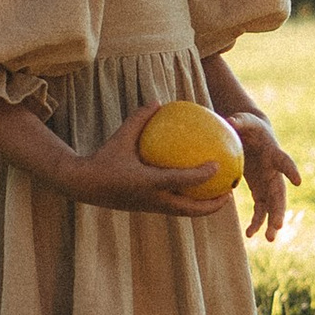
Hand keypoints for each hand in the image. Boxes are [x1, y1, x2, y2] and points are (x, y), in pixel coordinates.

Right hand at [70, 106, 235, 220]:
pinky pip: (176, 207)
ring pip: (185, 213)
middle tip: (231, 192)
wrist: (83, 186)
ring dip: (204, 207)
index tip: (218, 165)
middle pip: (191, 210)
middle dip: (214, 205)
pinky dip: (190, 201)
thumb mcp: (120, 137)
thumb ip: (140, 119)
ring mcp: (152, 208)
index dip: (202, 175)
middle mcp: (153, 200)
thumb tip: (158, 101)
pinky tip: (196, 189)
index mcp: (148, 183)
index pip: (181, 181)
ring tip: (220, 195)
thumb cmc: (102, 159)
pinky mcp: (149, 209)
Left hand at [232, 112, 300, 243]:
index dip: (291, 171)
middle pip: (280, 193)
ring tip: (268, 239)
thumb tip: (230, 121)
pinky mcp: (260, 190)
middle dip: (279, 210)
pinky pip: (261, 209)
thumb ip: (239, 121)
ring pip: (273, 206)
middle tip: (279, 226)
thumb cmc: (249, 125)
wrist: (253, 135)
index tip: (298, 182)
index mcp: (274, 154)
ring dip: (271, 223)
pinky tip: (250, 235)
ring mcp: (269, 183)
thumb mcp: (244, 120)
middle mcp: (275, 172)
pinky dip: (257, 222)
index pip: (285, 162)